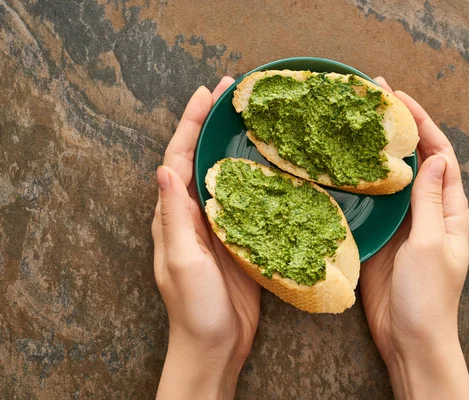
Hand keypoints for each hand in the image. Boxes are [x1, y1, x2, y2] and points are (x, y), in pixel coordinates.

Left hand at [151, 77, 260, 399]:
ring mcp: (219, 225)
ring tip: (253, 118)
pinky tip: (274, 166)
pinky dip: (257, 177)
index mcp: (175, 214)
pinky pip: (248, 200)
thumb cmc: (194, 307)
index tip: (207, 94)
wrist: (216, 345)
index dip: (190, 123)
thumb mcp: (181, 260)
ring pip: (226, 174)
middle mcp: (195, 214)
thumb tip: (164, 169)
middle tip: (233, 93)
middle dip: (213, 124)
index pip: (179, 158)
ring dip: (235, 144)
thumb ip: (174, 215)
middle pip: (202, 158)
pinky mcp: (242, 238)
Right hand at [360, 77, 468, 398]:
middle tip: (371, 100)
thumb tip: (435, 158)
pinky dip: (360, 183)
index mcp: (450, 211)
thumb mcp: (432, 245)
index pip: (440, 156)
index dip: (422, 124)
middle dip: (398, 129)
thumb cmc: (428, 297)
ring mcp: (402, 224)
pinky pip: (371, 203)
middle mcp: (428, 212)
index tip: (398, 98)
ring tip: (354, 125)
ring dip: (376, 152)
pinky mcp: (380, 237)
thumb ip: (431, 203)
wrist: (409, 339)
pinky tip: (342, 168)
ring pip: (390, 179)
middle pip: (414, 161)